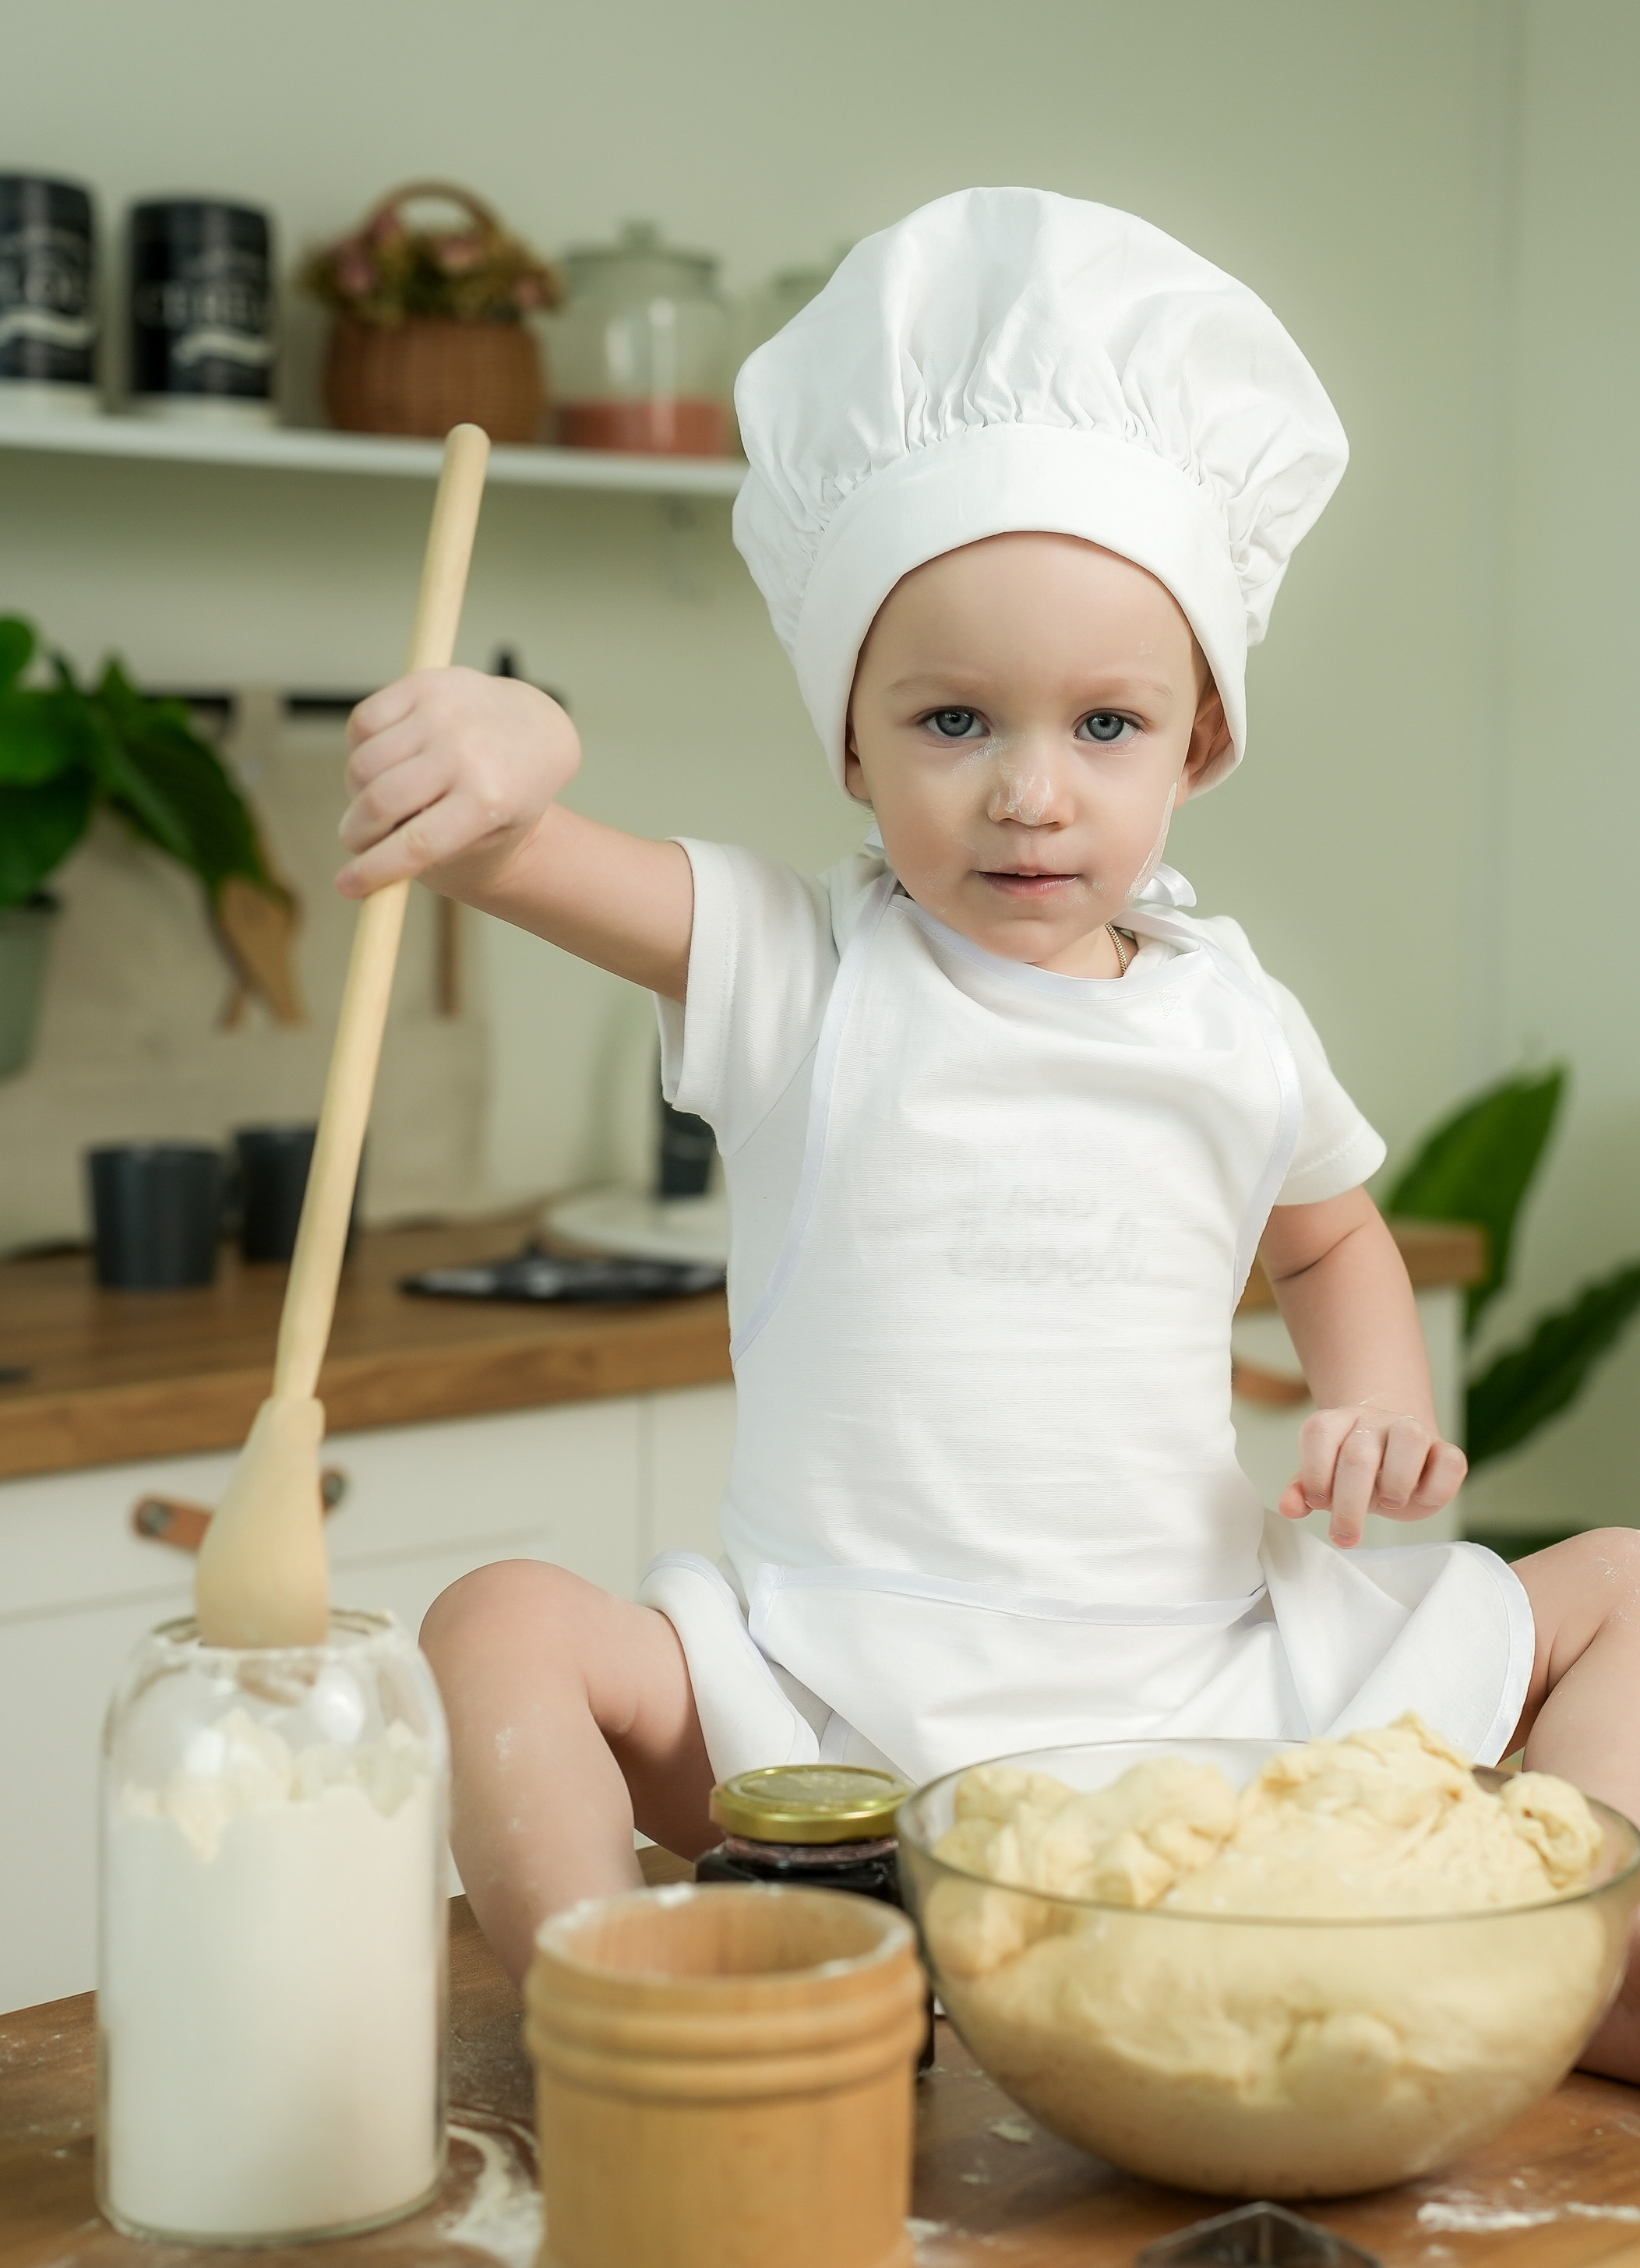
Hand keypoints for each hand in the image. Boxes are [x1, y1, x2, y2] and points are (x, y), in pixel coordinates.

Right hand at [338, 668, 578, 898]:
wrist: (538, 730)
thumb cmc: (507, 793)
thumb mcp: (489, 835)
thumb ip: (433, 854)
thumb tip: (361, 876)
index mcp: (489, 800)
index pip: (417, 843)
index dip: (374, 869)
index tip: (347, 886)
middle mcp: (466, 753)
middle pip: (380, 804)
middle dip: (357, 834)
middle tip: (357, 842)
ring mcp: (443, 714)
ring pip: (363, 764)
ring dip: (356, 792)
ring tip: (376, 801)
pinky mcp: (424, 684)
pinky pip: (362, 723)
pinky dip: (359, 748)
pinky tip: (381, 760)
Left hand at [1278, 1405, 1466, 1548]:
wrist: (1394, 1455)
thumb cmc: (1354, 1473)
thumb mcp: (1325, 1480)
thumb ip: (1304, 1490)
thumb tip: (1290, 1507)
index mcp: (1337, 1422)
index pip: (1318, 1433)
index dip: (1315, 1472)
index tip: (1318, 1503)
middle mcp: (1373, 1421)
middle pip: (1359, 1454)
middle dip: (1349, 1503)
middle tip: (1345, 1536)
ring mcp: (1412, 1430)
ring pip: (1409, 1439)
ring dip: (1396, 1482)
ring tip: (1388, 1503)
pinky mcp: (1445, 1449)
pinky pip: (1449, 1460)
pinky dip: (1437, 1487)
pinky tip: (1422, 1499)